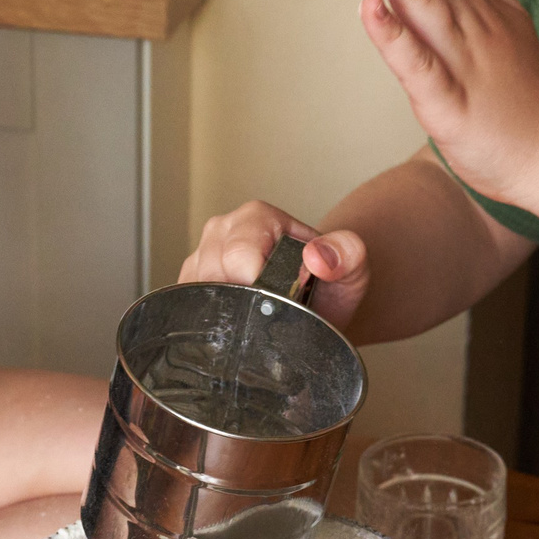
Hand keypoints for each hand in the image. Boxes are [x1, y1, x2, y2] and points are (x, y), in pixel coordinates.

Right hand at [179, 202, 371, 331]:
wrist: (319, 302)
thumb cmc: (330, 281)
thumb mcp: (352, 267)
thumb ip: (347, 254)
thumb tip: (317, 257)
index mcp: (256, 217)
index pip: (238, 255)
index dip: (256, 286)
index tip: (279, 302)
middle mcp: (223, 230)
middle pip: (212, 274)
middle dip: (241, 301)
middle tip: (271, 311)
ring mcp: (202, 255)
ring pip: (195, 292)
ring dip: (226, 311)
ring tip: (255, 314)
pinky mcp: (190, 282)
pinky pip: (186, 303)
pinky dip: (209, 319)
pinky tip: (235, 320)